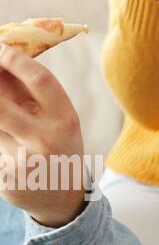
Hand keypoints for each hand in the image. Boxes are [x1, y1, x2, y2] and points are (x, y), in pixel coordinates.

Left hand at [0, 46, 86, 226]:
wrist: (61, 197)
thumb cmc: (56, 146)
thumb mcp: (54, 120)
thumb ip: (29, 96)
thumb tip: (2, 62)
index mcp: (65, 118)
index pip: (42, 80)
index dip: (17, 60)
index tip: (0, 47)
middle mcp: (47, 137)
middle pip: (2, 104)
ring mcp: (25, 159)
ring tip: (6, 117)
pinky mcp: (5, 177)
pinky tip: (8, 147)